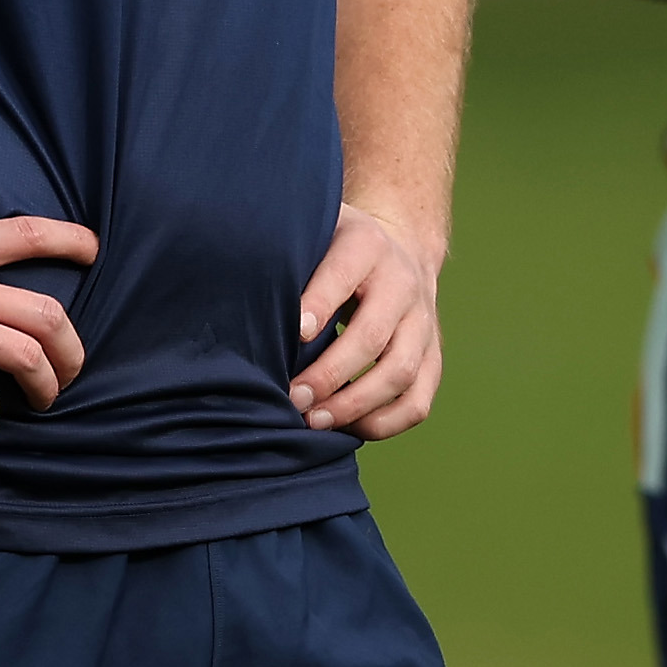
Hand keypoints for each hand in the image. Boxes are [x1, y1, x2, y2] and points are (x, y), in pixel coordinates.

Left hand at [287, 202, 444, 438]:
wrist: (397, 250)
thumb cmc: (329, 251)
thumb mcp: (310, 236)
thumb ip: (283, 259)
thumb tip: (234, 301)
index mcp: (366, 245)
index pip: (343, 274)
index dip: (320, 304)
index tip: (294, 332)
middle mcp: (402, 282)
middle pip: (372, 335)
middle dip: (330, 374)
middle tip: (292, 397)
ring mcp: (423, 322)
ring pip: (401, 372)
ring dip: (355, 405)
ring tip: (313, 421)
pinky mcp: (432, 356)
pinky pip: (418, 400)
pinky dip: (385, 423)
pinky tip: (347, 430)